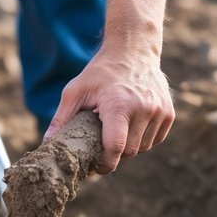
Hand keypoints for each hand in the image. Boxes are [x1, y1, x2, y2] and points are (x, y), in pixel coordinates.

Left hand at [45, 43, 174, 173]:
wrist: (133, 50)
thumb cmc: (100, 72)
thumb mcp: (75, 90)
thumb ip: (62, 118)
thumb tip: (47, 144)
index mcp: (119, 105)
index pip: (115, 148)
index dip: (105, 164)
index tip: (95, 166)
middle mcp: (144, 109)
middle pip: (129, 152)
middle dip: (114, 154)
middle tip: (102, 144)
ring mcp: (160, 111)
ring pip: (143, 148)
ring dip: (130, 146)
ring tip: (117, 129)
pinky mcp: (169, 113)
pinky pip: (155, 140)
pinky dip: (143, 139)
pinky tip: (132, 125)